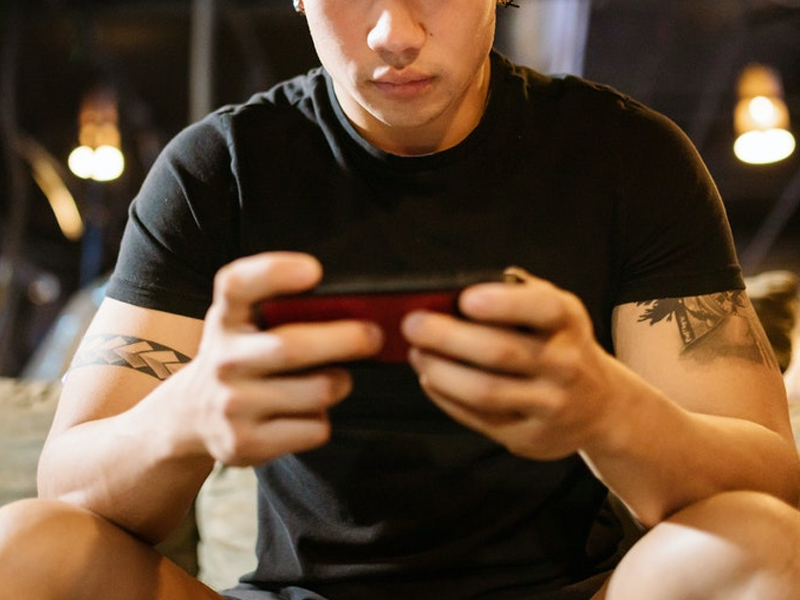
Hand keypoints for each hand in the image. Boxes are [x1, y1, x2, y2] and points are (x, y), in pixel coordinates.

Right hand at [180, 252, 383, 465]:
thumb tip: (356, 310)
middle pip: (292, 347)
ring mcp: (231, 404)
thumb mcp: (243, 324)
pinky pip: (314, 428)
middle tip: (373, 335)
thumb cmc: (241, 357)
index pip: (237, 285)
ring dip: (340, 383)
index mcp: (225, 318)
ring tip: (339, 378)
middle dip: (346, 340)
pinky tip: (309, 412)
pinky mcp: (245, 442)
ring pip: (317, 391)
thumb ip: (281, 310)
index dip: (274, 273)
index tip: (313, 271)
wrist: (191, 416)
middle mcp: (223, 359)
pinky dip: (322, 419)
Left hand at [401, 269, 619, 459]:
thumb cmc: (560, 345)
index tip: (465, 299)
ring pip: (485, 391)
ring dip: (442, 372)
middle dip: (448, 338)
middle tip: (412, 325)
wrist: (600, 406)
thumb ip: (517, 295)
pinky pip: (481, 419)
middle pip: (501, 352)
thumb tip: (455, 288)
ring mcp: (551, 405)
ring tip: (417, 354)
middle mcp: (565, 365)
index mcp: (568, 323)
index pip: (543, 309)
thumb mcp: (555, 313)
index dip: (504, 303)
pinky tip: (431, 380)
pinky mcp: (532, 438)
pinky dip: (447, 399)